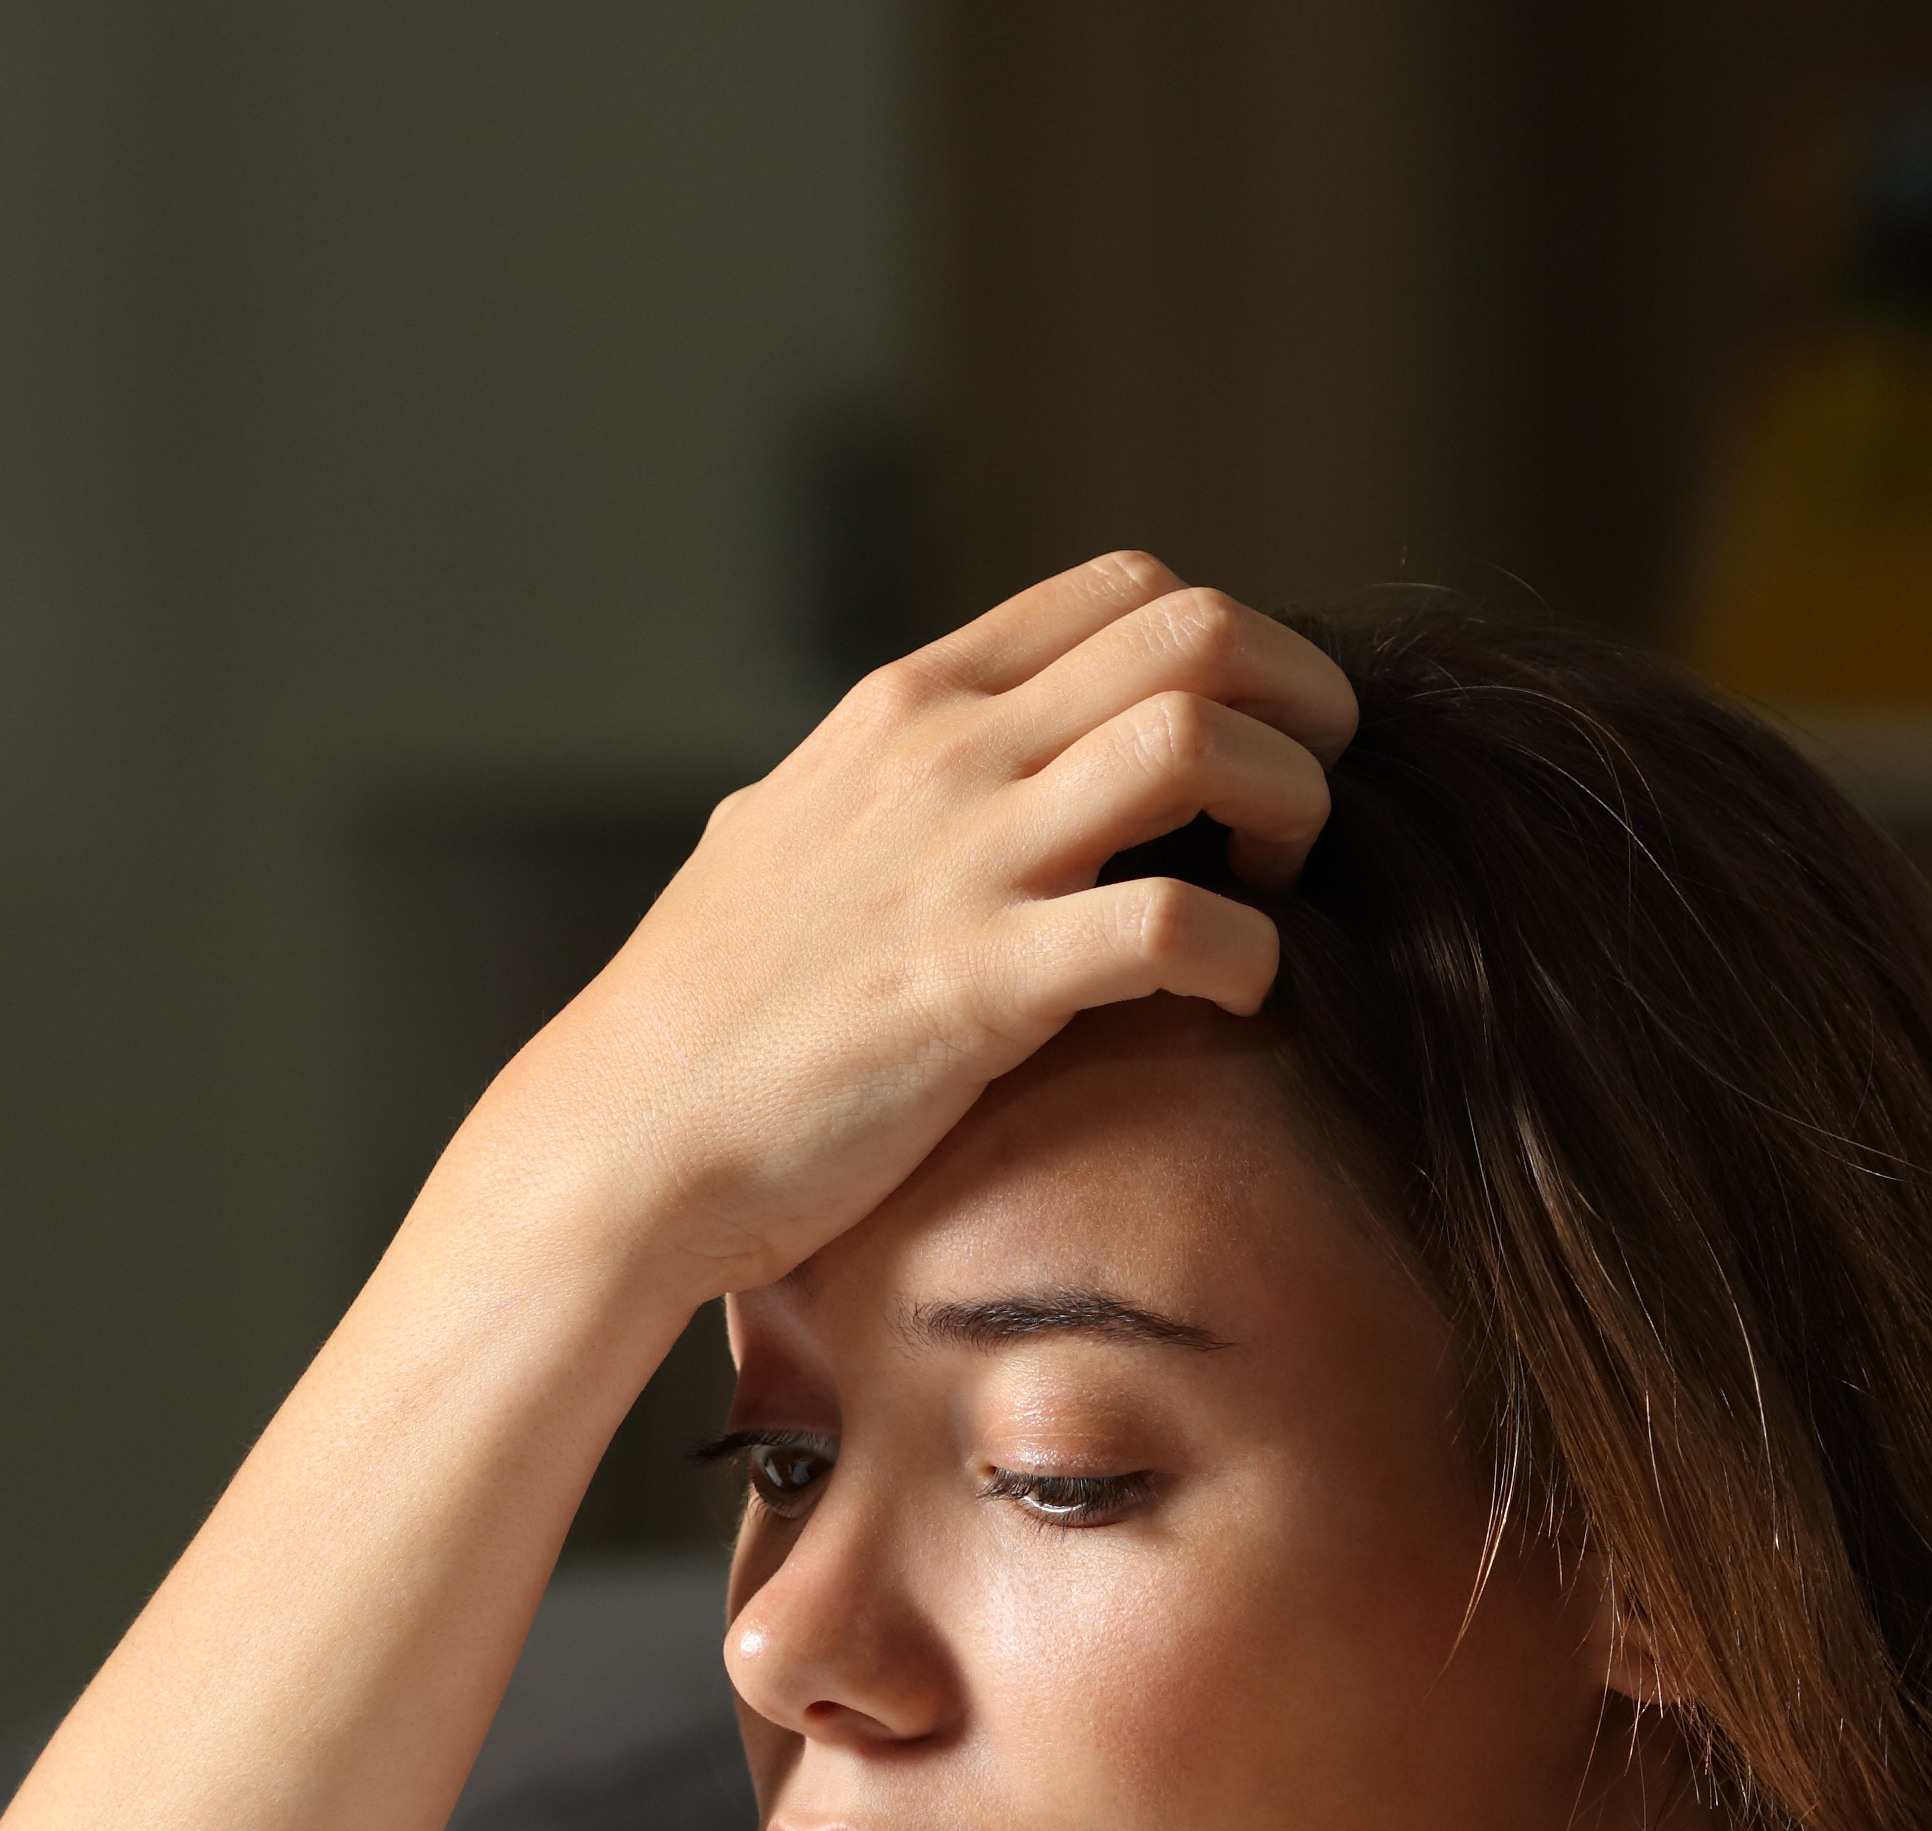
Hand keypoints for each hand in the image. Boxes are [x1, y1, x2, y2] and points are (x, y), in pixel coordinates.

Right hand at [456, 551, 1360, 1297]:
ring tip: (1278, 889)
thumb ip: (872, 787)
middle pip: (1196, 633)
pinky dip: (1249, 956)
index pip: (1124, 587)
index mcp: (909, 707)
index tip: (1247, 745)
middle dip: (1300, 705)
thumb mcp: (783, 837)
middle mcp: (944, 756)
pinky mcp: (982, 989)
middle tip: (1306, 807)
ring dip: (1289, 807)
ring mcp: (962, 865)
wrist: (626, 1141)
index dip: (1231, 648)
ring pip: (1203, 740)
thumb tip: (906, 766)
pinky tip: (1239, 999)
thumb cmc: (703, 1015)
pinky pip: (1177, 925)